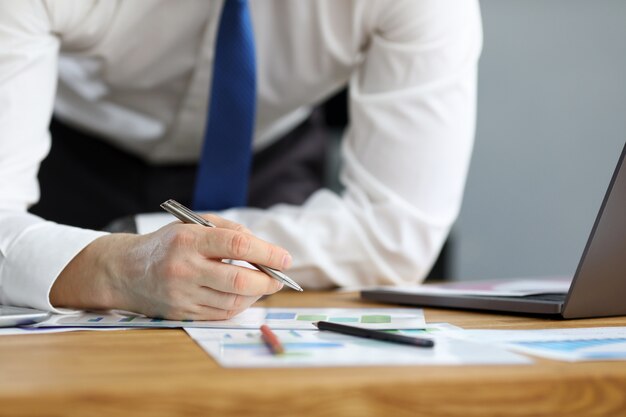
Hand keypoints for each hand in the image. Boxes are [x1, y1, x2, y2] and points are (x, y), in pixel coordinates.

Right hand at [50, 215, 291, 319]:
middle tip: (280, 277)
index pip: (236, 245)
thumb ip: (229, 230)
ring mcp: (182, 294)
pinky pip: (221, 313)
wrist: (125, 270)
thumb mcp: (194, 224)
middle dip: (268, 280)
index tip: (285, 258)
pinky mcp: (181, 312)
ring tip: (265, 284)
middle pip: (238, 280)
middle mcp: (184, 268)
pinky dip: (240, 304)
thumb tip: (263, 247)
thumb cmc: (167, 243)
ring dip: (257, 294)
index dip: (266, 252)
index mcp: (188, 239)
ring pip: (233, 300)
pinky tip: (246, 295)